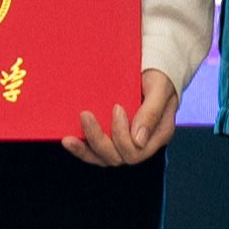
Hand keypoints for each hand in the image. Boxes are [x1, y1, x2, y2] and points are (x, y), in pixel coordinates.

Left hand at [67, 65, 186, 167]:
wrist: (151, 70)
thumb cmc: (159, 77)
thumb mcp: (160, 89)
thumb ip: (152, 112)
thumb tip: (138, 140)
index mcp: (157, 135)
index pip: (136, 151)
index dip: (122, 135)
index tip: (116, 107)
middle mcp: (141, 144)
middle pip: (117, 157)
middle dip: (99, 139)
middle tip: (85, 114)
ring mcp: (124, 143)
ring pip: (103, 158)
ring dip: (85, 149)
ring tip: (68, 139)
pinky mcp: (109, 138)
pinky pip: (94, 152)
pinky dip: (81, 149)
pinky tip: (68, 140)